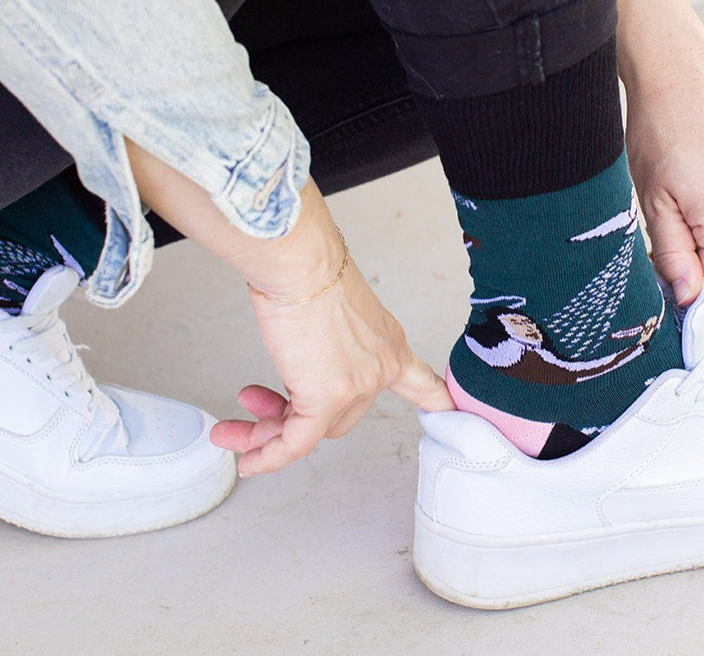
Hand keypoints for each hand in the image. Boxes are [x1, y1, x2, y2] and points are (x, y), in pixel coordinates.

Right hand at [211, 253, 453, 474]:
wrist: (300, 264)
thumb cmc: (309, 272)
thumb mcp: (332, 313)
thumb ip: (326, 348)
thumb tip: (299, 368)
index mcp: (389, 344)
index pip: (422, 383)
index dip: (434, 402)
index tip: (448, 415)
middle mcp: (379, 368)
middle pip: (342, 415)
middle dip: (296, 414)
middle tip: (260, 402)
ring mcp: (356, 386)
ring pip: (313, 430)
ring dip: (268, 433)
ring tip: (236, 430)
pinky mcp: (325, 398)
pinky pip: (295, 443)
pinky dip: (268, 454)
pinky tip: (248, 459)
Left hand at [615, 0, 703, 301]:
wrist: (677, 79)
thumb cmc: (657, 132)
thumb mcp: (652, 201)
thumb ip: (672, 254)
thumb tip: (690, 297)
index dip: (688, 284)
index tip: (662, 264)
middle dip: (698, 262)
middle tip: (666, 226)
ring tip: (681, 203)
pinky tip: (697, 193)